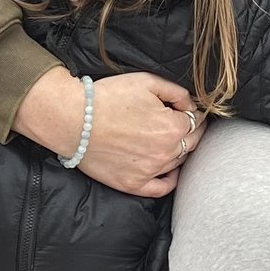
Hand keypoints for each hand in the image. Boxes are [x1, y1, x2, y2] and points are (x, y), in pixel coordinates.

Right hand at [16, 68, 202, 195]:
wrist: (73, 119)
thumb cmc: (108, 97)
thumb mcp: (147, 82)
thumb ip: (177, 93)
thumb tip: (191, 106)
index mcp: (173, 127)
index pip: (196, 121)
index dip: (193, 112)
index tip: (187, 110)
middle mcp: (166, 152)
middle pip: (191, 143)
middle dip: (192, 131)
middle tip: (184, 123)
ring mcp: (150, 171)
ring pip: (178, 162)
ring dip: (179, 150)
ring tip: (170, 140)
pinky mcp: (133, 184)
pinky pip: (162, 188)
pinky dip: (170, 179)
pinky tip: (169, 170)